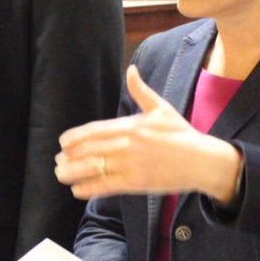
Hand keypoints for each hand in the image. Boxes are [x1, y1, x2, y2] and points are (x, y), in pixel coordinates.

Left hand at [55, 65, 241, 203]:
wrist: (201, 160)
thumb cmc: (182, 134)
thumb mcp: (161, 108)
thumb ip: (141, 91)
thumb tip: (131, 69)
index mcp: (131, 125)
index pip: (95, 130)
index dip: (75, 137)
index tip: (63, 143)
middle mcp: (127, 144)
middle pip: (89, 149)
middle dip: (69, 156)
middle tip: (58, 161)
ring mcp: (130, 164)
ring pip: (93, 168)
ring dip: (73, 172)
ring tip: (61, 175)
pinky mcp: (135, 183)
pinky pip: (105, 186)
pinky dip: (88, 188)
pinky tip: (77, 190)